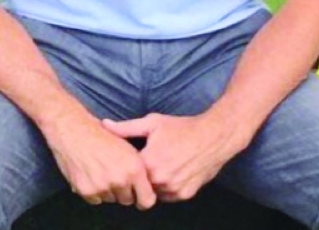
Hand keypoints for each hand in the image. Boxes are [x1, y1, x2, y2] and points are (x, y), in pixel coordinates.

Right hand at [42, 113, 155, 209]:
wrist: (73, 129)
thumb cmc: (101, 135)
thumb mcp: (127, 147)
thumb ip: (139, 170)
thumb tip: (145, 188)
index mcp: (135, 168)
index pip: (147, 200)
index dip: (142, 197)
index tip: (137, 193)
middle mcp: (121, 179)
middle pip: (127, 201)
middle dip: (123, 192)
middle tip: (113, 175)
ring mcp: (103, 187)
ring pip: (111, 200)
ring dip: (108, 191)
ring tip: (100, 171)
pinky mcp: (87, 190)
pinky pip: (96, 200)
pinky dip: (93, 191)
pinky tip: (90, 174)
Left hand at [102, 112, 245, 201]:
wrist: (213, 137)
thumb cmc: (181, 127)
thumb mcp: (151, 123)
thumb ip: (125, 128)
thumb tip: (104, 125)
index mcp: (148, 163)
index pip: (126, 172)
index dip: (124, 166)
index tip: (125, 160)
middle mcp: (160, 180)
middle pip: (139, 184)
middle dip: (137, 176)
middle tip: (141, 164)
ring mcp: (174, 190)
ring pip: (154, 192)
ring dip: (152, 183)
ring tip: (156, 166)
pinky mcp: (185, 194)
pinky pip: (168, 195)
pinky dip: (166, 187)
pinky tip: (169, 171)